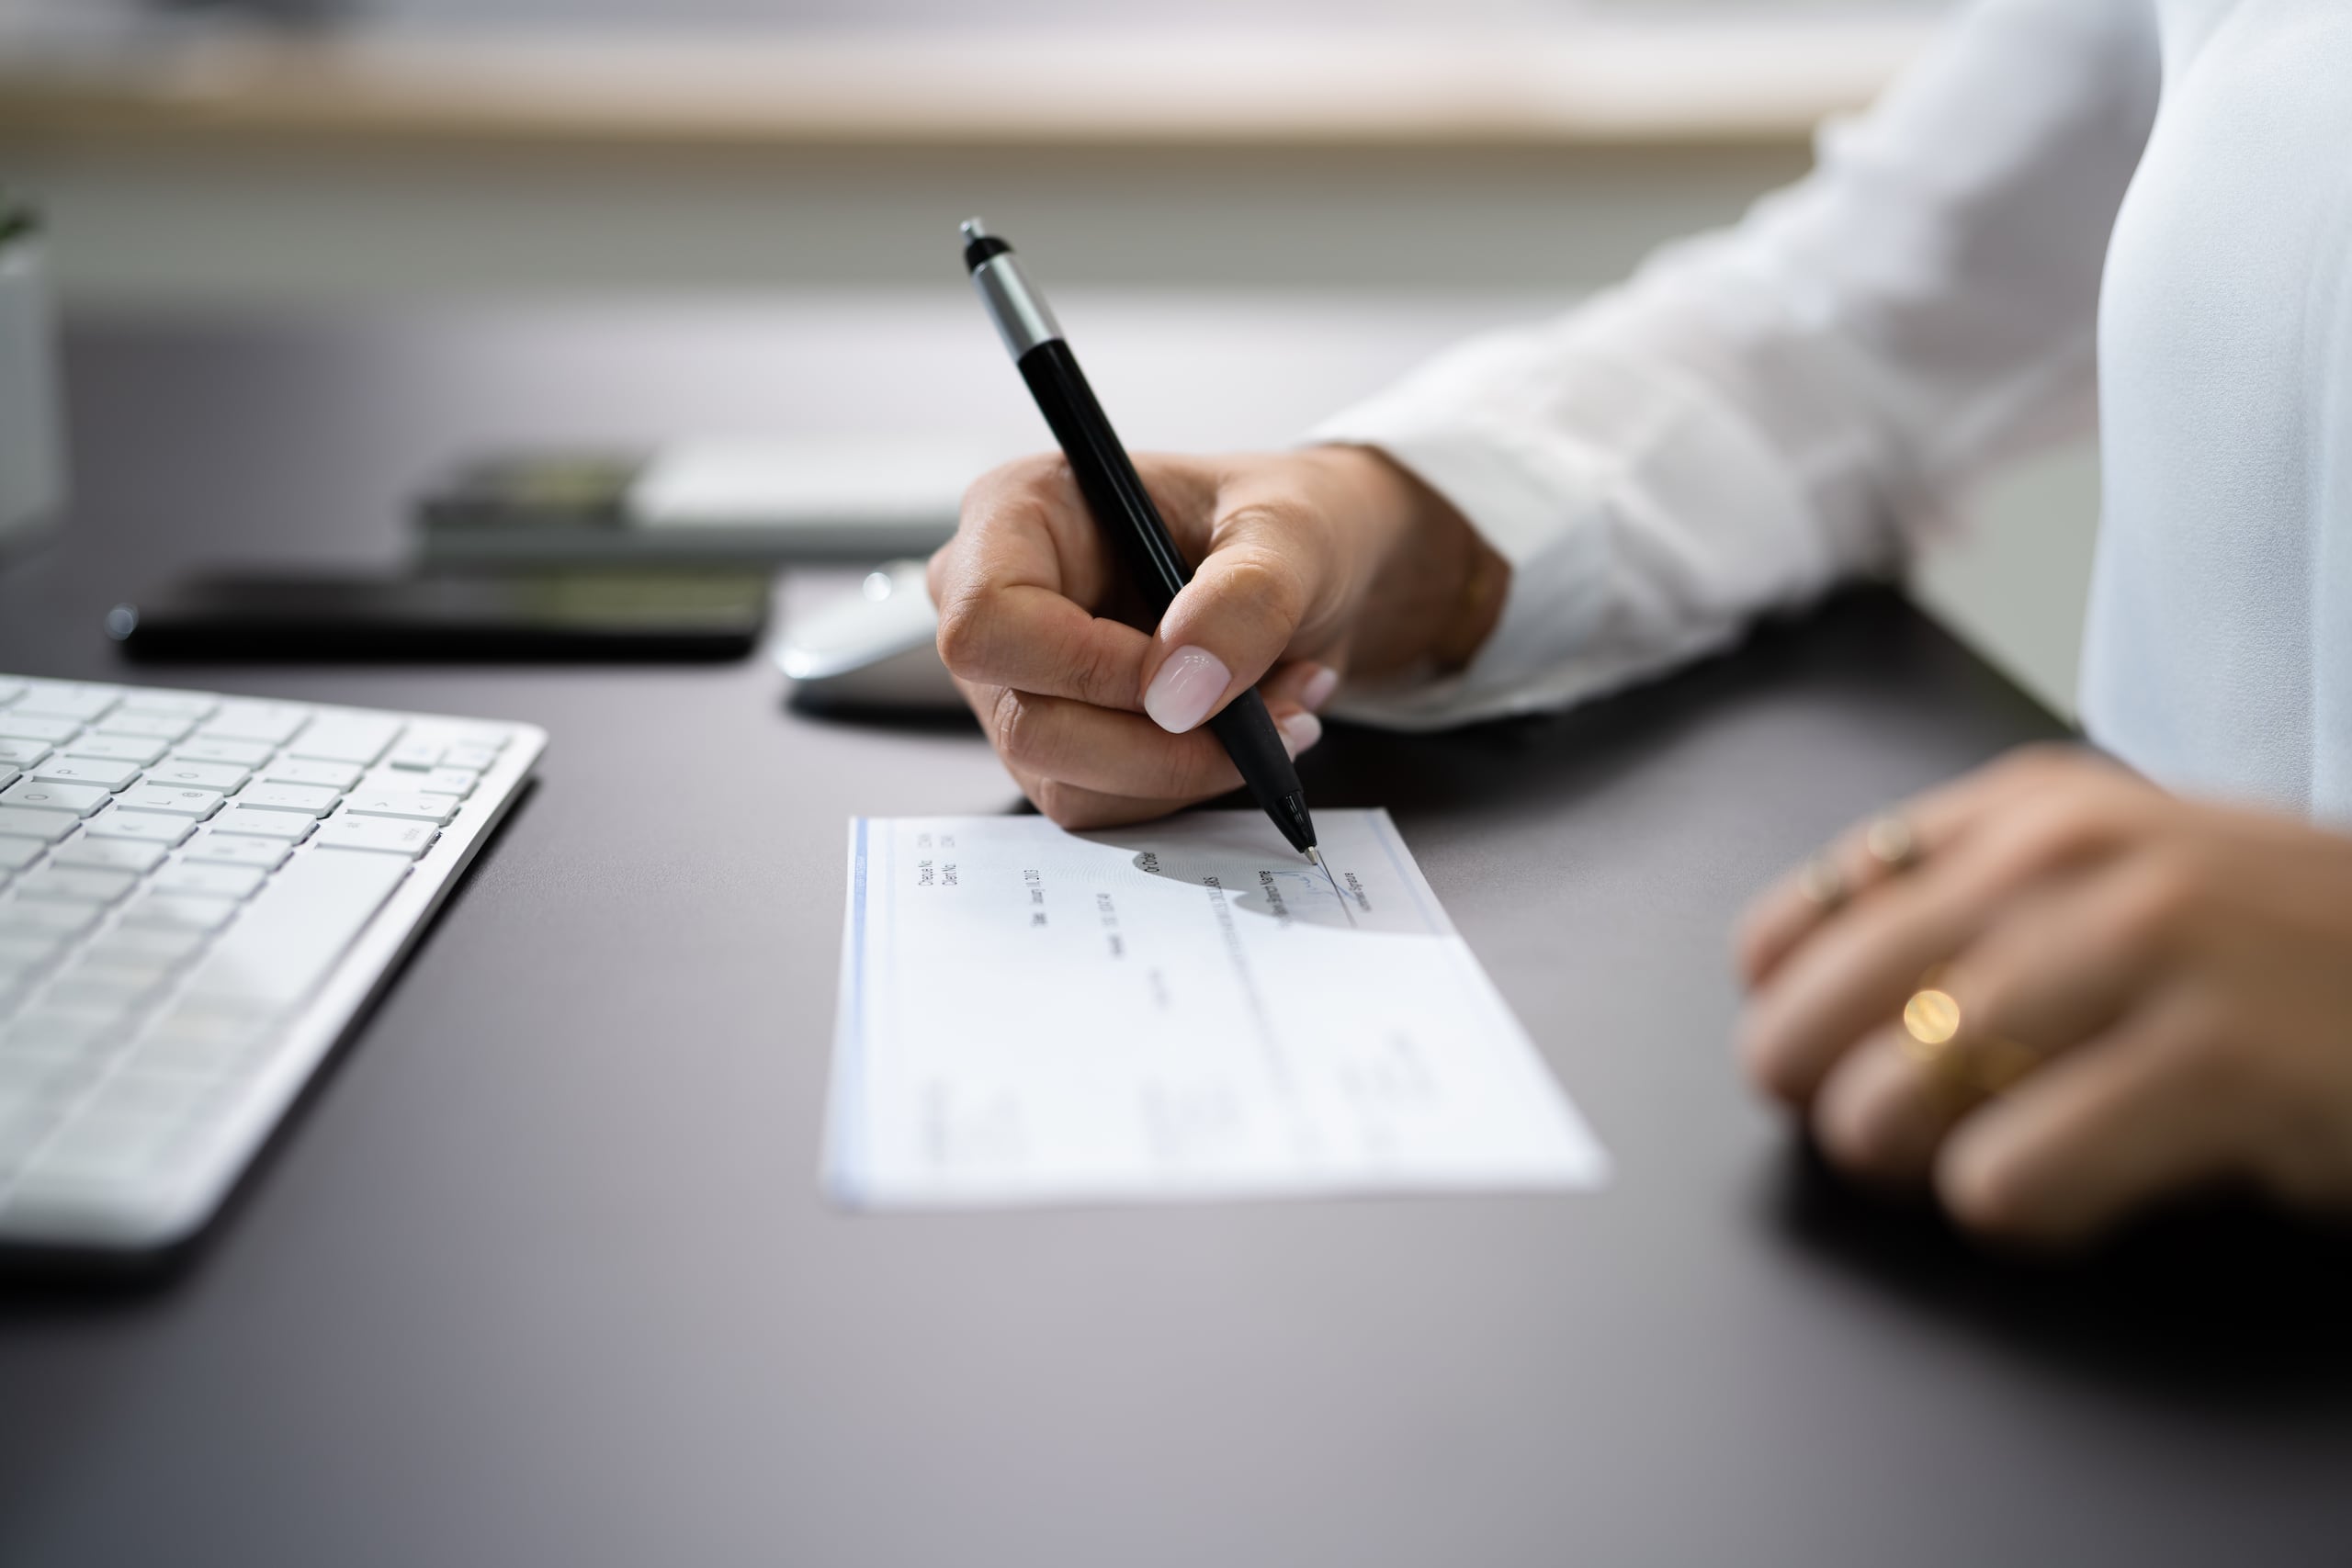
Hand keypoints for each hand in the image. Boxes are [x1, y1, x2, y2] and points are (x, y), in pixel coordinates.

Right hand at [929, 447, 1503, 827]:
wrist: (1320, 573)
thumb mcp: (1293, 533)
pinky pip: (1101, 805)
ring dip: (1189, 767)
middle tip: (1274, 713)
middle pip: (1026, 722)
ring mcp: (1017, 684)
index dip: (1084, 669)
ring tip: (1277, 707)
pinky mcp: (1056, 745)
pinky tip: (1243, 731)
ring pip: (1066, 780)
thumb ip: (1246, 598)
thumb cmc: (1288, 523)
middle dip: (1162, 742)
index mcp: (1019, 513)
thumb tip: (1180, 692)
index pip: (986, 624)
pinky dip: (1186, 783)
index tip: (1188, 678)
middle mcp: (997, 603)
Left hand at [1736, 746, 2351, 1246]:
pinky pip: (2006, 1179)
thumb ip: (1974, 903)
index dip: (1787, 1003)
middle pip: (1823, 1009)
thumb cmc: (2288, 951)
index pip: (1816, 909)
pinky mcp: (2214, 1063)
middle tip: (1878, 1137)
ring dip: (1912, 1162)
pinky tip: (2082, 1194)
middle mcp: (2073, 859)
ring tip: (1984, 1165)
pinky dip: (2018, 1210)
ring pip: (1889, 1099)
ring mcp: (2145, 952)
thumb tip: (1783, 987)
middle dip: (1820, 1095)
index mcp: (2035, 809)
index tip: (1804, 1051)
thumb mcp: (2125, 877)